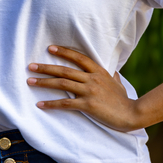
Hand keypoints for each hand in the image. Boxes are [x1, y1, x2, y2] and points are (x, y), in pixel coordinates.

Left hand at [27, 45, 141, 131]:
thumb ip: (112, 77)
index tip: (50, 48)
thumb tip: (113, 72)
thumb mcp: (118, 84)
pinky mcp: (87, 105)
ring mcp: (89, 91)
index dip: (63, 52)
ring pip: (62, 84)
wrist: (132, 114)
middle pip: (64, 70)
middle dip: (46, 67)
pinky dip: (51, 103)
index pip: (78, 57)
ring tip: (30, 81)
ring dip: (44, 82)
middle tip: (31, 66)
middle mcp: (92, 78)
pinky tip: (40, 104)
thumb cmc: (124, 100)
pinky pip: (65, 103)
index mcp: (98, 71)